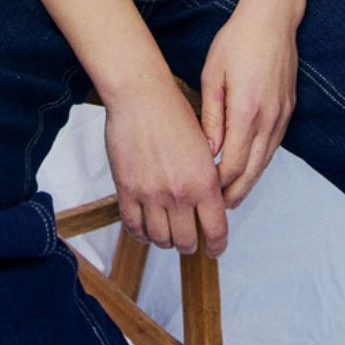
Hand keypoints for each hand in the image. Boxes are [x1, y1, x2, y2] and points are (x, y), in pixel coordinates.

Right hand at [103, 75, 228, 258]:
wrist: (141, 95)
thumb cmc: (173, 112)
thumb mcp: (202, 146)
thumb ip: (205, 179)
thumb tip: (210, 205)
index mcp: (204, 181)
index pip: (215, 230)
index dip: (216, 245)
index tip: (214, 249)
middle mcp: (180, 192)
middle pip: (186, 241)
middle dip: (189, 244)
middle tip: (188, 240)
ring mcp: (151, 194)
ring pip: (160, 238)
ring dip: (165, 240)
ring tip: (166, 233)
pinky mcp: (127, 190)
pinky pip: (133, 226)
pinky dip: (141, 233)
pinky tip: (145, 227)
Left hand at [199, 0, 298, 209]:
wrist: (272, 19)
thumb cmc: (238, 40)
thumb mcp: (213, 74)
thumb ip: (212, 116)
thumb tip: (209, 150)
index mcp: (247, 111)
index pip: (233, 164)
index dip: (219, 185)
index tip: (203, 194)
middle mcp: (269, 118)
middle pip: (252, 170)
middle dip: (235, 193)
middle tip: (218, 210)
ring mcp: (282, 115)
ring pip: (266, 160)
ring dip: (249, 181)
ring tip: (232, 196)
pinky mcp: (288, 109)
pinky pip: (274, 145)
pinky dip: (261, 161)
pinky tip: (249, 167)